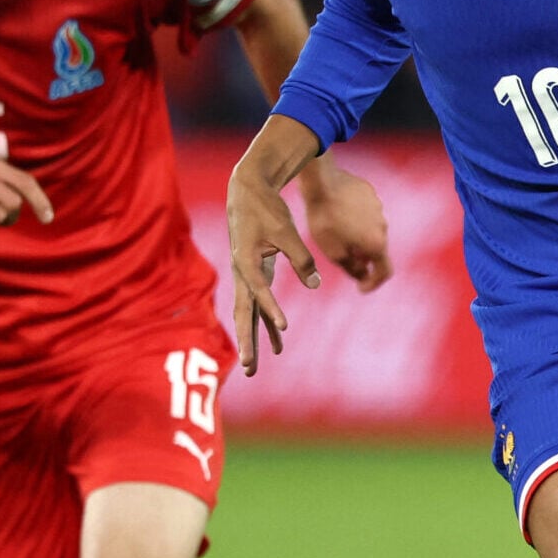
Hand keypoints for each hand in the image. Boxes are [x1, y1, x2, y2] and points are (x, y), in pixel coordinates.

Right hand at [227, 161, 319, 373]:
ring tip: (254, 367)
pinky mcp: (253, 273)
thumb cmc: (266, 207)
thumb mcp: (286, 230)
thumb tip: (315, 283)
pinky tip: (279, 340)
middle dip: (247, 341)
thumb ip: (300, 257)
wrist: (247, 189)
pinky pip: (258, 304)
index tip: (285, 326)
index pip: (259, 291)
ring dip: (253, 338)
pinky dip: (267, 321)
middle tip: (250, 367)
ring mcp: (245, 275)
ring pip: (248, 313)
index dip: (271, 309)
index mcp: (246, 262)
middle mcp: (241, 273)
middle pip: (243, 313)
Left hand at [300, 161, 393, 290]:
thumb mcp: (334, 253)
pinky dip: (356, 219)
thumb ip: (352, 269)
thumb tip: (362, 275)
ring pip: (371, 229)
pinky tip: (338, 214)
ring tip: (337, 232)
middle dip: (363, 258)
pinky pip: (366, 212)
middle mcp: (383, 226)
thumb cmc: (325, 221)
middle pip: (377, 250)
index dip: (374, 283)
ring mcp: (378, 208)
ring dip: (360, 237)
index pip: (385, 272)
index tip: (361, 287)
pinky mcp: (369, 193)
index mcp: (377, 244)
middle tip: (344, 259)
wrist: (321, 183)